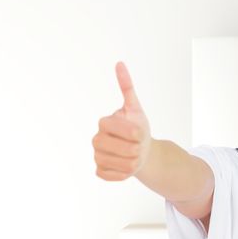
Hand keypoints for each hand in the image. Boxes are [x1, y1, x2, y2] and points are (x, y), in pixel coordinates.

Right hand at [92, 61, 152, 180]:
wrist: (141, 151)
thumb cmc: (138, 129)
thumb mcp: (136, 108)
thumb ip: (127, 87)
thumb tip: (119, 63)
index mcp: (104, 122)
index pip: (121, 129)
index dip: (135, 133)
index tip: (140, 133)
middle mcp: (96, 139)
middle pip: (122, 149)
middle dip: (137, 149)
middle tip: (139, 146)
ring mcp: (96, 156)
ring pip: (121, 164)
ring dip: (134, 162)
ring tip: (135, 155)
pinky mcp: (99, 171)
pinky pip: (115, 176)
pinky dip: (126, 173)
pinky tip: (127, 166)